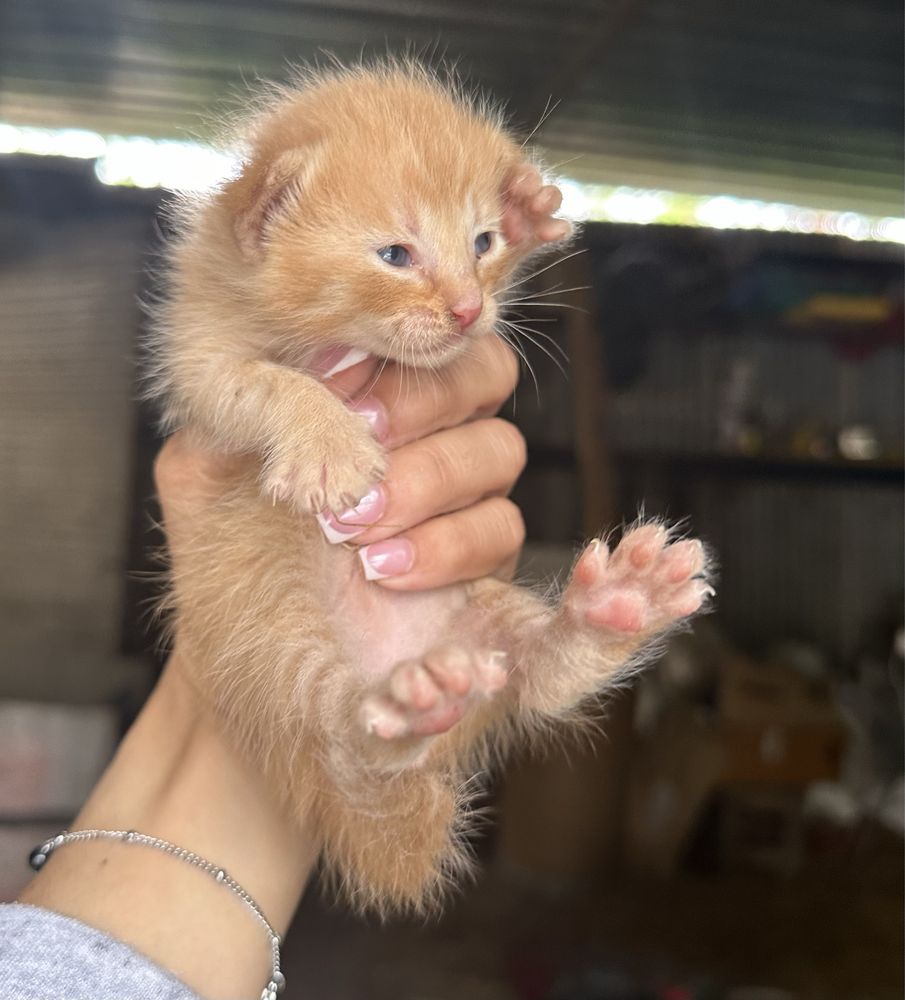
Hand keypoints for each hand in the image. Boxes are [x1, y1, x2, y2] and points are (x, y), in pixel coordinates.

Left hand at [156, 335, 526, 591]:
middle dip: (421, 406)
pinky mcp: (479, 554)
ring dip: (427, 480)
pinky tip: (380, 566)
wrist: (242, 641)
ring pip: (499, 449)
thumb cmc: (222, 537)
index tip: (333, 386)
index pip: (422, 329)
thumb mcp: (206, 465)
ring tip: (350, 523)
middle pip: (485, 372)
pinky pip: (502, 529)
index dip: (390, 353)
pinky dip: (446, 545)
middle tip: (358, 439)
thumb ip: (253, 408)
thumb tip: (323, 374)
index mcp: (369, 384)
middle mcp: (428, 426)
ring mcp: (460, 489)